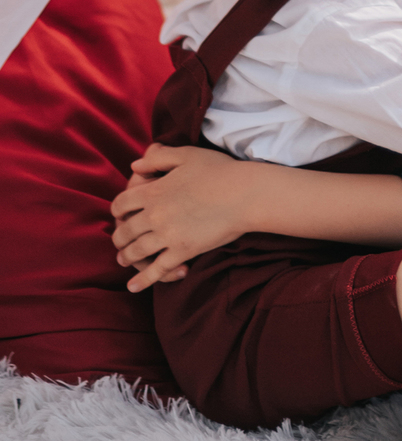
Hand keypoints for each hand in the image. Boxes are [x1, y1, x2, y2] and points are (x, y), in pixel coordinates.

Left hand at [111, 143, 251, 291]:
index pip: (121, 204)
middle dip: (119, 238)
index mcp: (153, 191)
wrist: (245, 194)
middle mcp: (155, 215)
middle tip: (120, 242)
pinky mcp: (183, 251)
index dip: (117, 210)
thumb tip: (134, 166)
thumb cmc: (219, 171)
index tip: (119, 215)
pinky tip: (133, 287)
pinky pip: (157, 269)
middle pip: (124, 231)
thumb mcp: (186, 154)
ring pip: (136, 252)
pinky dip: (143, 280)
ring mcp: (168, 235)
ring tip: (124, 260)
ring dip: (126, 257)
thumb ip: (157, 157)